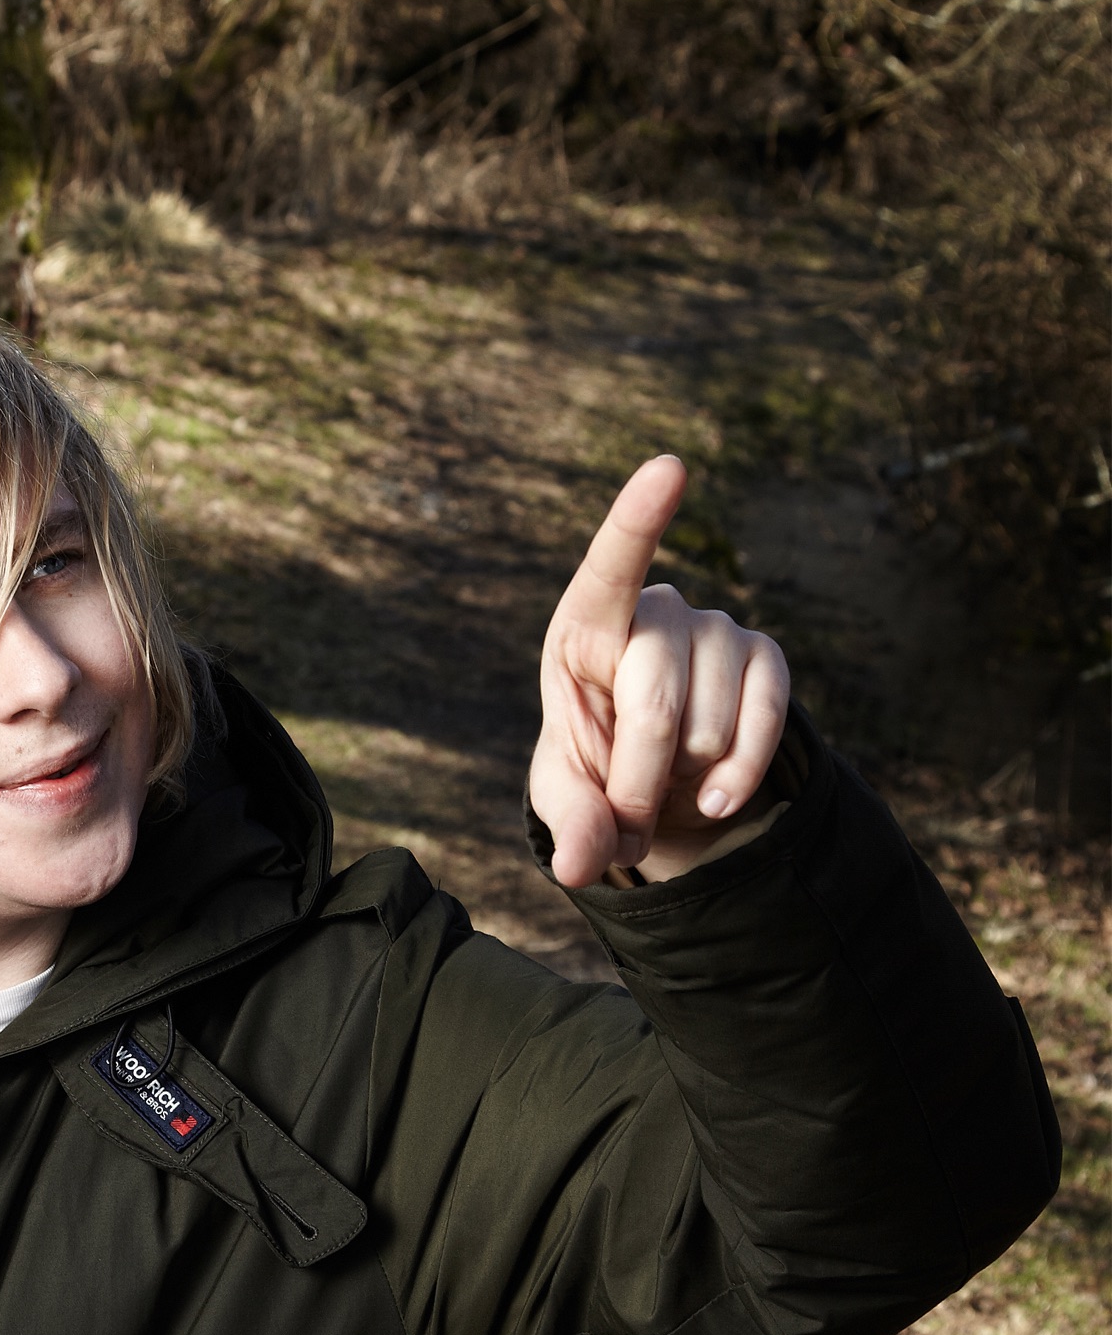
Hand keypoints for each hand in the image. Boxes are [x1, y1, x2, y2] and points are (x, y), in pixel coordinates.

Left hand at [530, 456, 790, 887]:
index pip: (609, 568)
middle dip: (637, 783)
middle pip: (654, 706)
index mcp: (585, 626)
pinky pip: (765, 724)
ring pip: (708, 728)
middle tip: (625, 813)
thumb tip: (580, 865)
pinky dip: (738, 776)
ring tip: (667, 781)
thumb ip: (570, 825)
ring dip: (684, 782)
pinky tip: (716, 796)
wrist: (657, 778)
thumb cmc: (593, 769)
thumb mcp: (567, 798)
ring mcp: (719, 630)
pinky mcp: (767, 660)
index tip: (670, 468)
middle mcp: (656, 612)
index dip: (637, 520)